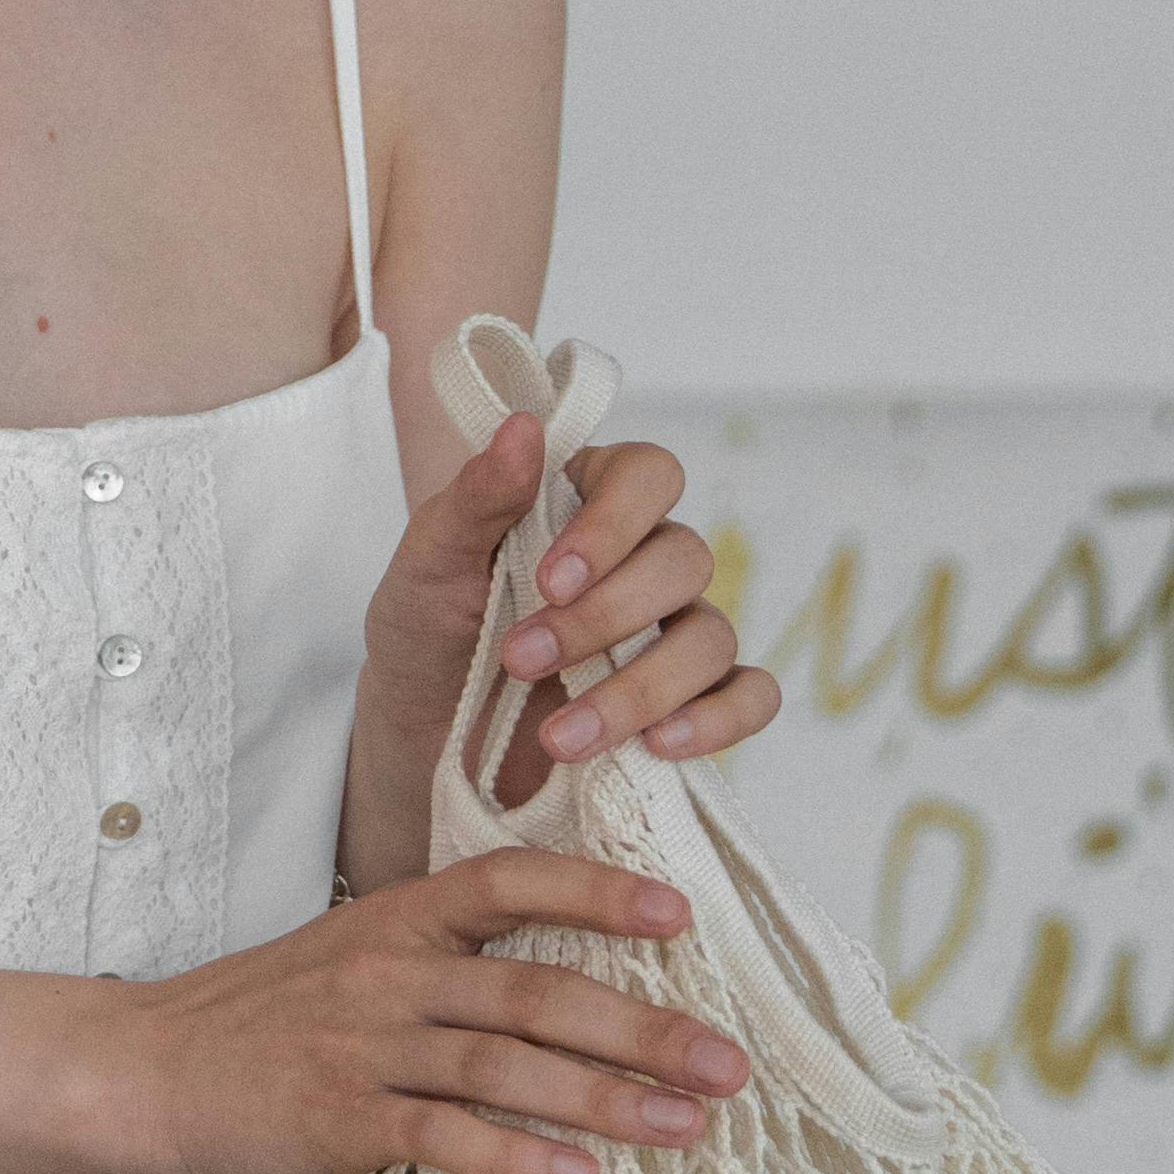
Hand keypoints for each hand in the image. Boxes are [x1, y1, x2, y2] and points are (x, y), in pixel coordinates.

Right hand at [85, 852, 750, 1173]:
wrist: (137, 1072)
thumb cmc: (255, 1021)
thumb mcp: (349, 959)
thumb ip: (442, 962)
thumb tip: (563, 990)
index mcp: (398, 919)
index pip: (511, 881)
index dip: (599, 892)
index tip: (680, 915)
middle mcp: (389, 972)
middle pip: (537, 987)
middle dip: (644, 1027)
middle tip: (728, 1063)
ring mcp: (363, 1046)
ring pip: (506, 1063)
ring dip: (608, 1099)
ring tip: (686, 1127)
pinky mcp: (336, 1120)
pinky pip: (443, 1138)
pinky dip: (515, 1160)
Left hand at [344, 410, 780, 880]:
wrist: (422, 733)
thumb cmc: (426, 630)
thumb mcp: (429, 565)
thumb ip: (476, 499)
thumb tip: (523, 427)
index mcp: (586, 501)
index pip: (649, 475)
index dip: (615, 525)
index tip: (551, 581)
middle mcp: (644, 557)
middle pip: (685, 559)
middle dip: (606, 618)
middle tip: (521, 661)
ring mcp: (673, 629)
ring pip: (711, 636)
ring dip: (640, 689)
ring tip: (560, 737)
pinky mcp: (689, 700)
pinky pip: (750, 696)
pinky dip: (721, 720)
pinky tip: (659, 746)